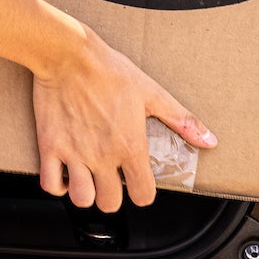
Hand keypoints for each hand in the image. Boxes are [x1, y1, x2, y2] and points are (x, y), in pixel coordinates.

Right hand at [30, 24, 216, 212]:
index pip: (142, 195)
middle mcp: (103, 156)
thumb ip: (181, 120)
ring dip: (85, 193)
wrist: (68, 55)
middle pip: (110, 203)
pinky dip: (57, 184)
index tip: (136, 182)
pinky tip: (65, 173)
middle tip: (110, 180)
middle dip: (112, 196)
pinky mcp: (50, 146)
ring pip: (81, 199)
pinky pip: (49, 183)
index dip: (142, 193)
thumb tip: (209, 140)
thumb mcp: (151, 93)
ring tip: (87, 179)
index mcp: (130, 146)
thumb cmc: (109, 70)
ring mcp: (74, 153)